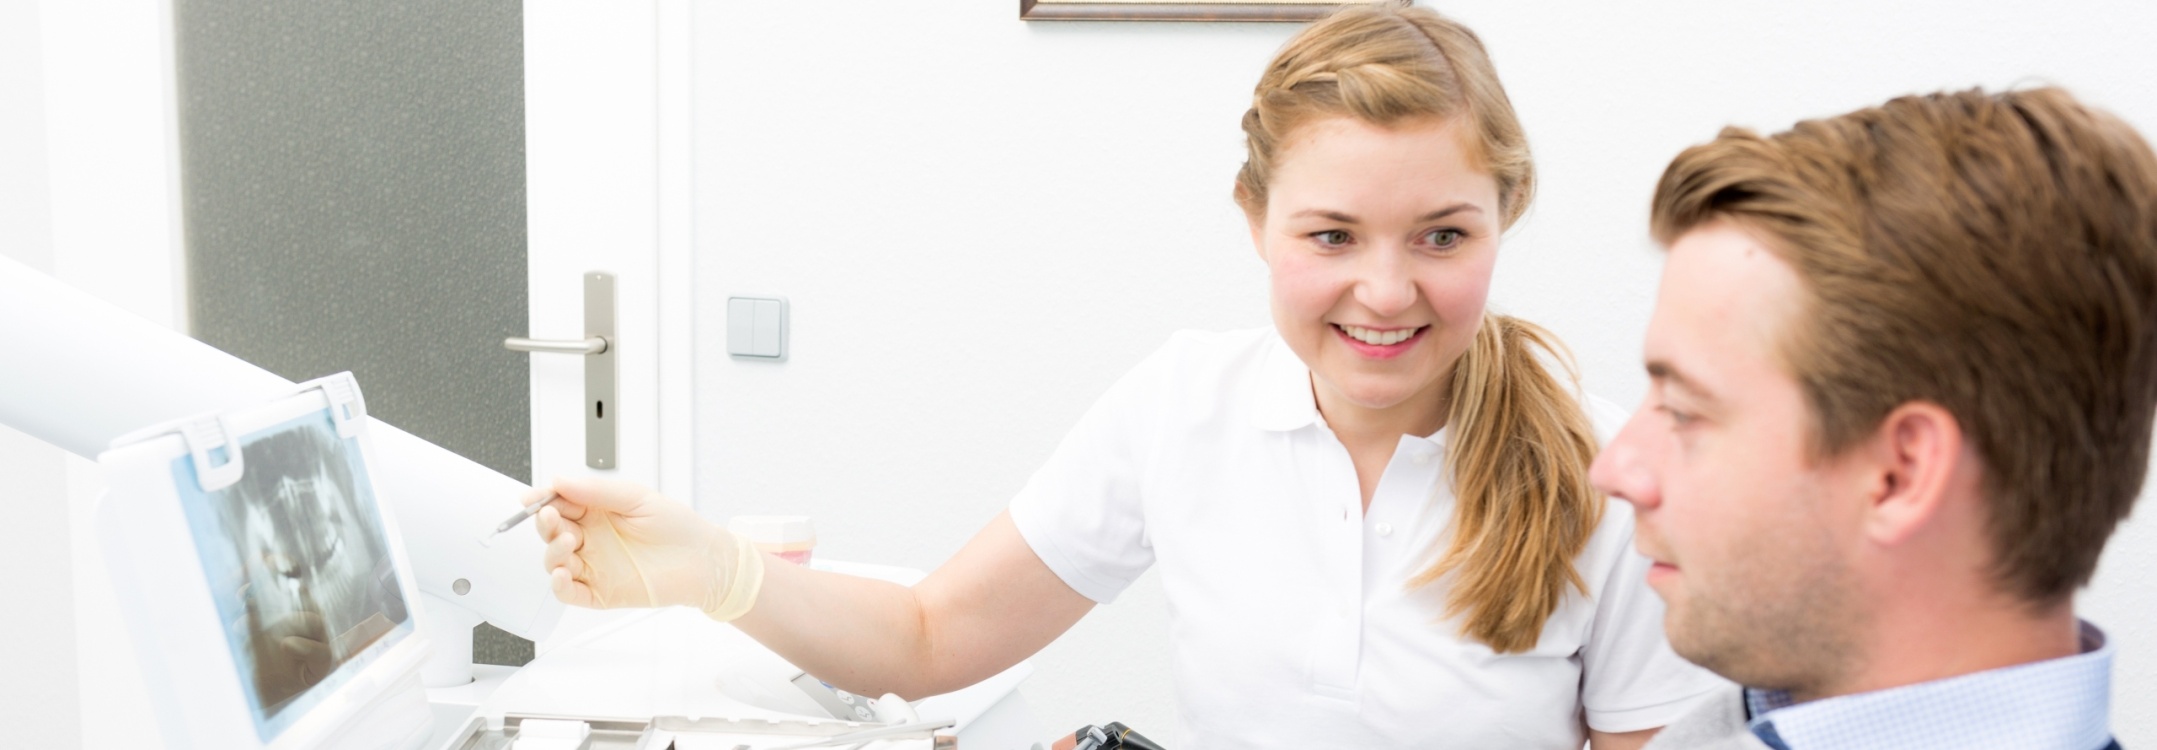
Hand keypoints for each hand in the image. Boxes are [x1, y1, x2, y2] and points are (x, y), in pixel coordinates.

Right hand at [531, 476, 764, 619]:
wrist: (704, 561)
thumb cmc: (677, 528)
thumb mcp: (636, 498)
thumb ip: (597, 491)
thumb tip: (559, 480)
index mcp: (597, 513)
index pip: (559, 505)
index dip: (542, 501)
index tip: (533, 498)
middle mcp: (591, 539)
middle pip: (552, 532)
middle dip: (545, 524)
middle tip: (549, 516)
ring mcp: (593, 566)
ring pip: (555, 561)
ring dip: (552, 551)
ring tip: (566, 541)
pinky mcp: (600, 592)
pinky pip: (569, 592)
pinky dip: (559, 585)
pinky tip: (561, 574)